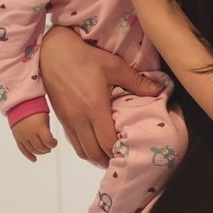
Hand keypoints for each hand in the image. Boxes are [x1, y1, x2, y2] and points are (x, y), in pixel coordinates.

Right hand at [11, 113, 57, 162]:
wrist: (20, 104)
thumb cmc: (35, 109)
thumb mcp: (45, 117)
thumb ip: (47, 130)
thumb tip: (49, 141)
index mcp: (39, 127)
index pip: (48, 142)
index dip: (53, 144)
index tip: (55, 142)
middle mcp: (30, 133)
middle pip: (40, 147)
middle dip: (47, 148)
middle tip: (50, 147)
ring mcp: (23, 136)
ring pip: (32, 150)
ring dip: (40, 152)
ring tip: (44, 150)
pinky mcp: (17, 137)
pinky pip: (22, 149)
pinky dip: (29, 155)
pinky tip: (34, 159)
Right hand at [40, 25, 162, 166]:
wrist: (53, 52)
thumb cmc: (85, 57)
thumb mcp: (114, 66)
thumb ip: (136, 81)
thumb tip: (159, 90)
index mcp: (94, 108)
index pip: (107, 142)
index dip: (119, 152)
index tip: (130, 152)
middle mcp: (79, 119)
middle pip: (93, 152)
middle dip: (107, 160)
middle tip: (121, 158)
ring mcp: (68, 120)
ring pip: (81, 150)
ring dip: (95, 156)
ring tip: (108, 155)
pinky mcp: (61, 117)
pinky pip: (73, 141)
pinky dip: (84, 147)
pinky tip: (93, 142)